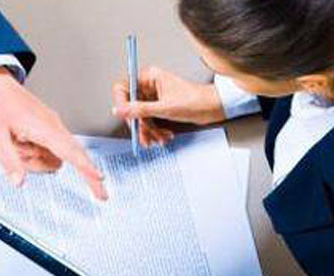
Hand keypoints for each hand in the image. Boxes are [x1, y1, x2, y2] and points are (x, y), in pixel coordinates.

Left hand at [0, 68, 106, 200]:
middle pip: (73, 156)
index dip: (87, 167)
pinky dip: (36, 155)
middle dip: (80, 171)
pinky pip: (50, 150)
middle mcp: (52, 127)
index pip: (70, 151)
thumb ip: (10, 162)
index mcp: (43, 127)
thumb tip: (20, 182)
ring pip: (56, 157)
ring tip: (17, 147)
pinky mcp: (47, 129)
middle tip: (100, 194)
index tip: (99, 178)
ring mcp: (51, 128)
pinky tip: (20, 145)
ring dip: (38, 161)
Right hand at [111, 65, 225, 146]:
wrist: (213, 108)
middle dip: (139, 123)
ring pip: (141, 117)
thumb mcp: (165, 108)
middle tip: (143, 134)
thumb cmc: (196, 101)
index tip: (125, 117)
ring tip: (157, 139)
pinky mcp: (159, 107)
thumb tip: (120, 110)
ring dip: (148, 131)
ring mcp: (154, 97)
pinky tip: (163, 136)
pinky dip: (155, 131)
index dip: (121, 103)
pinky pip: (150, 121)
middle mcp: (150, 86)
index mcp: (149, 77)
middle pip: (132, 106)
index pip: (124, 87)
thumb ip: (140, 110)